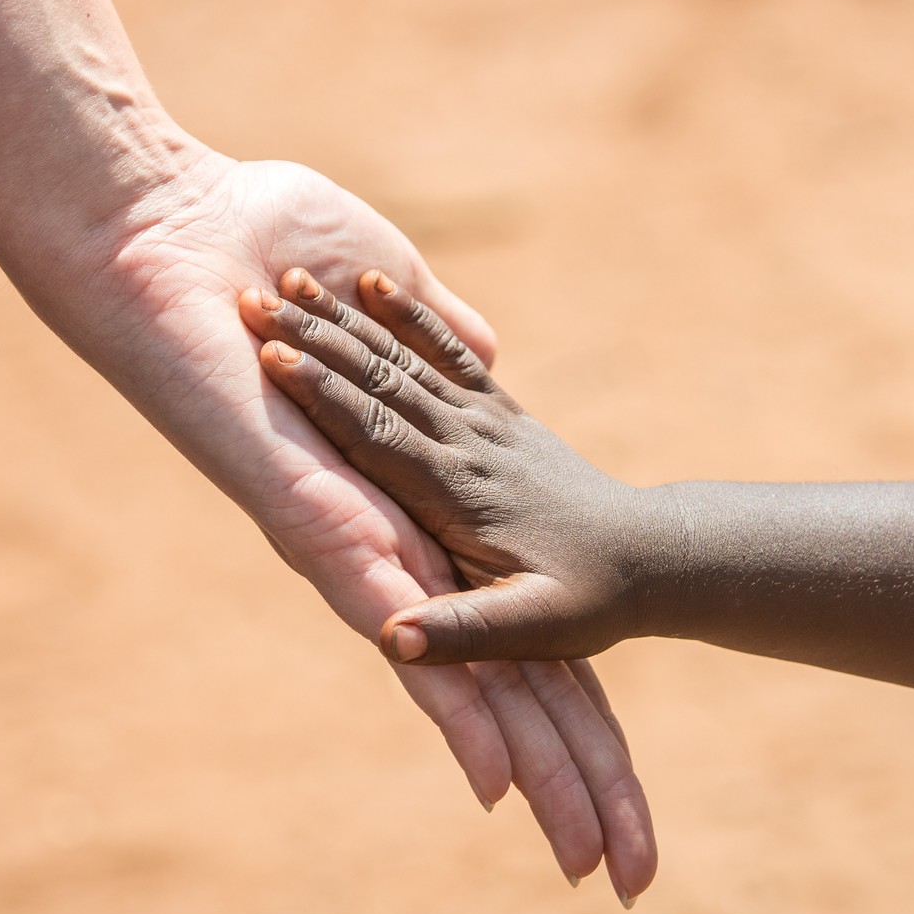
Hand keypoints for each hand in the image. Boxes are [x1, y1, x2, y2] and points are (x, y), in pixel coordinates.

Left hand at [48, 152, 655, 899]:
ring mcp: (342, 537)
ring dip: (523, 759)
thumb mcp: (387, 291)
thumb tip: (487, 352)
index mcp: (410, 500)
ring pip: (447, 673)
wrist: (151, 230)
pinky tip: (483, 764)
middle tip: (628, 871)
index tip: (619, 785)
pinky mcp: (304, 514)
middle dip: (564, 768)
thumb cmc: (261, 240)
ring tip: (573, 840)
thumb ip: (436, 341)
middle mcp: (380, 540)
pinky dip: (441, 690)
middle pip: (491, 678)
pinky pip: (379, 608)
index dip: (566, 705)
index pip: (505, 625)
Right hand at [242, 267, 651, 668]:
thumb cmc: (594, 598)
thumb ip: (464, 630)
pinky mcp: (500, 407)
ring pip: (406, 357)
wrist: (658, 554)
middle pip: (380, 381)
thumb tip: (393, 641)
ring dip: (345, 315)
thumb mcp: (537, 628)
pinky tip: (375, 281)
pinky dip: (412, 315)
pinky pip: (452, 350)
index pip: (376, 433)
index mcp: (454, 492)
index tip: (271, 355)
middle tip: (255, 294)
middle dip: (317, 339)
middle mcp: (463, 445)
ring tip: (291, 273)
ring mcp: (484, 418)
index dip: (323, 394)